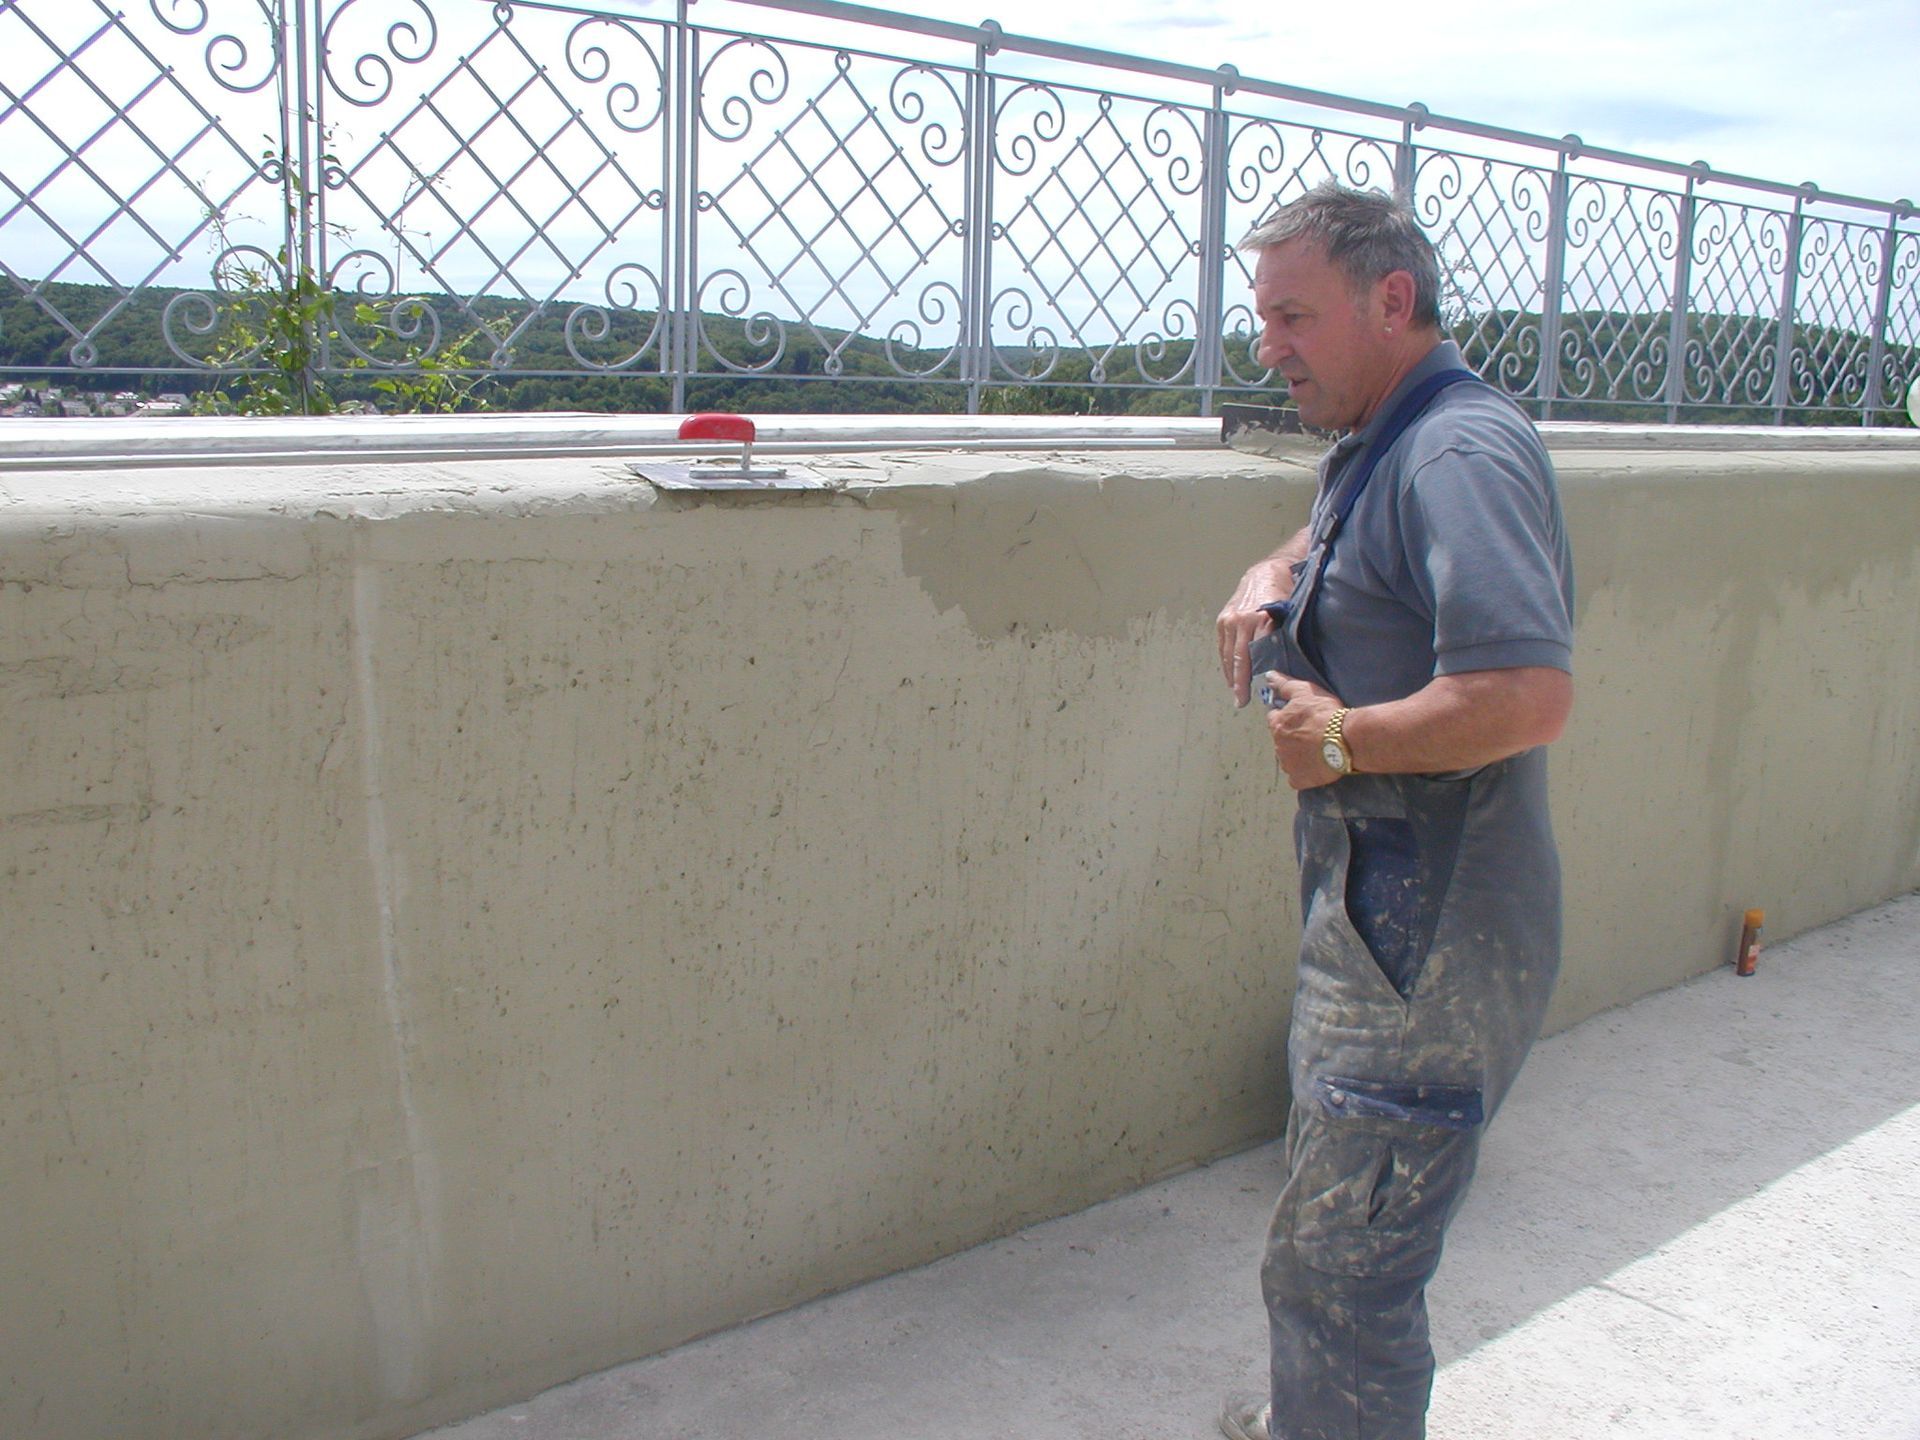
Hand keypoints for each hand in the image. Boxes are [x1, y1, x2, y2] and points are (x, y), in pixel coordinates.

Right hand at [1216, 557, 1294, 707]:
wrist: (1267, 572)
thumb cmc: (1283, 593)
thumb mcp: (1288, 614)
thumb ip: (1281, 636)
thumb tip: (1280, 664)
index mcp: (1260, 619)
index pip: (1254, 656)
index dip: (1251, 677)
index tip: (1251, 694)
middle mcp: (1241, 620)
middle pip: (1238, 658)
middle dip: (1238, 682)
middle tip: (1240, 700)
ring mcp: (1229, 620)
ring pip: (1228, 654)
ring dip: (1230, 674)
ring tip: (1235, 692)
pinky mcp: (1223, 619)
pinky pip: (1223, 646)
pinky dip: (1226, 661)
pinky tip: (1230, 674)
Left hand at [1261, 673, 1345, 788]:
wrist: (1345, 740)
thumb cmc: (1325, 713)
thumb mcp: (1305, 691)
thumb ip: (1284, 685)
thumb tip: (1269, 676)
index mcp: (1277, 724)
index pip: (1274, 718)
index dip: (1287, 717)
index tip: (1301, 717)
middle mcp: (1277, 745)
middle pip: (1281, 740)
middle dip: (1292, 736)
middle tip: (1312, 733)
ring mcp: (1287, 764)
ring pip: (1288, 758)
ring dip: (1297, 754)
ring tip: (1316, 749)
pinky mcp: (1299, 779)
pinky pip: (1296, 777)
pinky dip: (1303, 773)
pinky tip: (1316, 766)